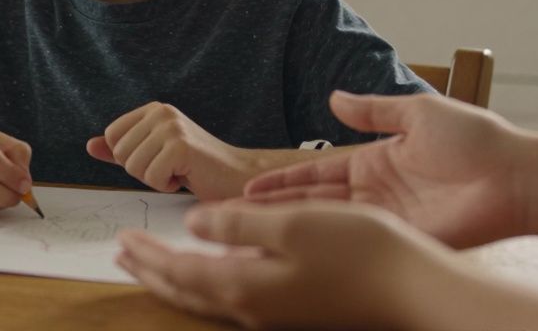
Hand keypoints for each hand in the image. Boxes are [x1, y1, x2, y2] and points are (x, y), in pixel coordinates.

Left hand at [87, 102, 251, 199]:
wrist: (237, 175)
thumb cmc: (196, 168)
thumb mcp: (153, 154)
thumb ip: (122, 150)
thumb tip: (90, 146)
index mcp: (153, 109)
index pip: (112, 137)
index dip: (130, 158)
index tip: (159, 159)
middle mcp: (161, 111)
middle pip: (121, 154)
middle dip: (143, 171)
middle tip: (172, 168)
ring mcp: (171, 126)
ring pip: (133, 167)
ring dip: (155, 179)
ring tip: (180, 171)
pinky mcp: (181, 146)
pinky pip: (152, 177)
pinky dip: (168, 186)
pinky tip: (187, 176)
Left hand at [117, 201, 456, 330]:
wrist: (417, 290)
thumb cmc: (360, 251)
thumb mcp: (291, 224)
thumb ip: (235, 224)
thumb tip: (193, 225)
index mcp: (244, 287)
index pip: (178, 272)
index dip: (147, 254)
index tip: (120, 238)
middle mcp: (253, 309)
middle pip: (186, 292)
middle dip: (151, 272)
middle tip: (122, 256)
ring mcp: (275, 313)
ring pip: (208, 297)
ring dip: (176, 279)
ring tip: (154, 264)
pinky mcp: (295, 309)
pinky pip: (234, 297)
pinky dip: (209, 281)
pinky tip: (216, 268)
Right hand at [245, 91, 530, 247]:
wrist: (516, 176)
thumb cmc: (476, 139)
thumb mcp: (418, 113)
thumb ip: (373, 109)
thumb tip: (334, 97)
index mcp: (377, 160)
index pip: (317, 172)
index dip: (282, 181)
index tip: (247, 188)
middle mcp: (375, 192)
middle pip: (313, 202)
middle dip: (274, 210)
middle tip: (230, 218)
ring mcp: (387, 218)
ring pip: (327, 224)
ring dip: (290, 228)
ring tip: (248, 237)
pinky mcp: (402, 238)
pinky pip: (355, 240)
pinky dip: (324, 245)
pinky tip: (293, 250)